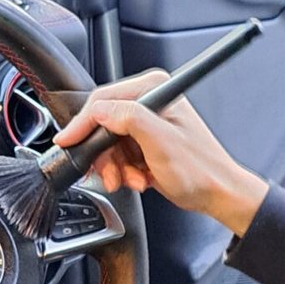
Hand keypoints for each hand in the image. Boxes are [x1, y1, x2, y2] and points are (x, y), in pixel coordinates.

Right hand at [54, 70, 267, 235]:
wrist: (217, 194)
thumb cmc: (200, 169)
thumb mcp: (161, 142)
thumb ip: (129, 119)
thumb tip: (100, 111)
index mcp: (155, 89)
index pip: (104, 100)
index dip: (83, 124)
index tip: (67, 142)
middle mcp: (149, 101)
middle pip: (103, 124)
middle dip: (105, 155)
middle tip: (110, 175)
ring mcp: (147, 123)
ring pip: (108, 144)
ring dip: (116, 168)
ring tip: (133, 180)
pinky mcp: (145, 142)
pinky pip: (118, 156)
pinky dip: (123, 172)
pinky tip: (139, 179)